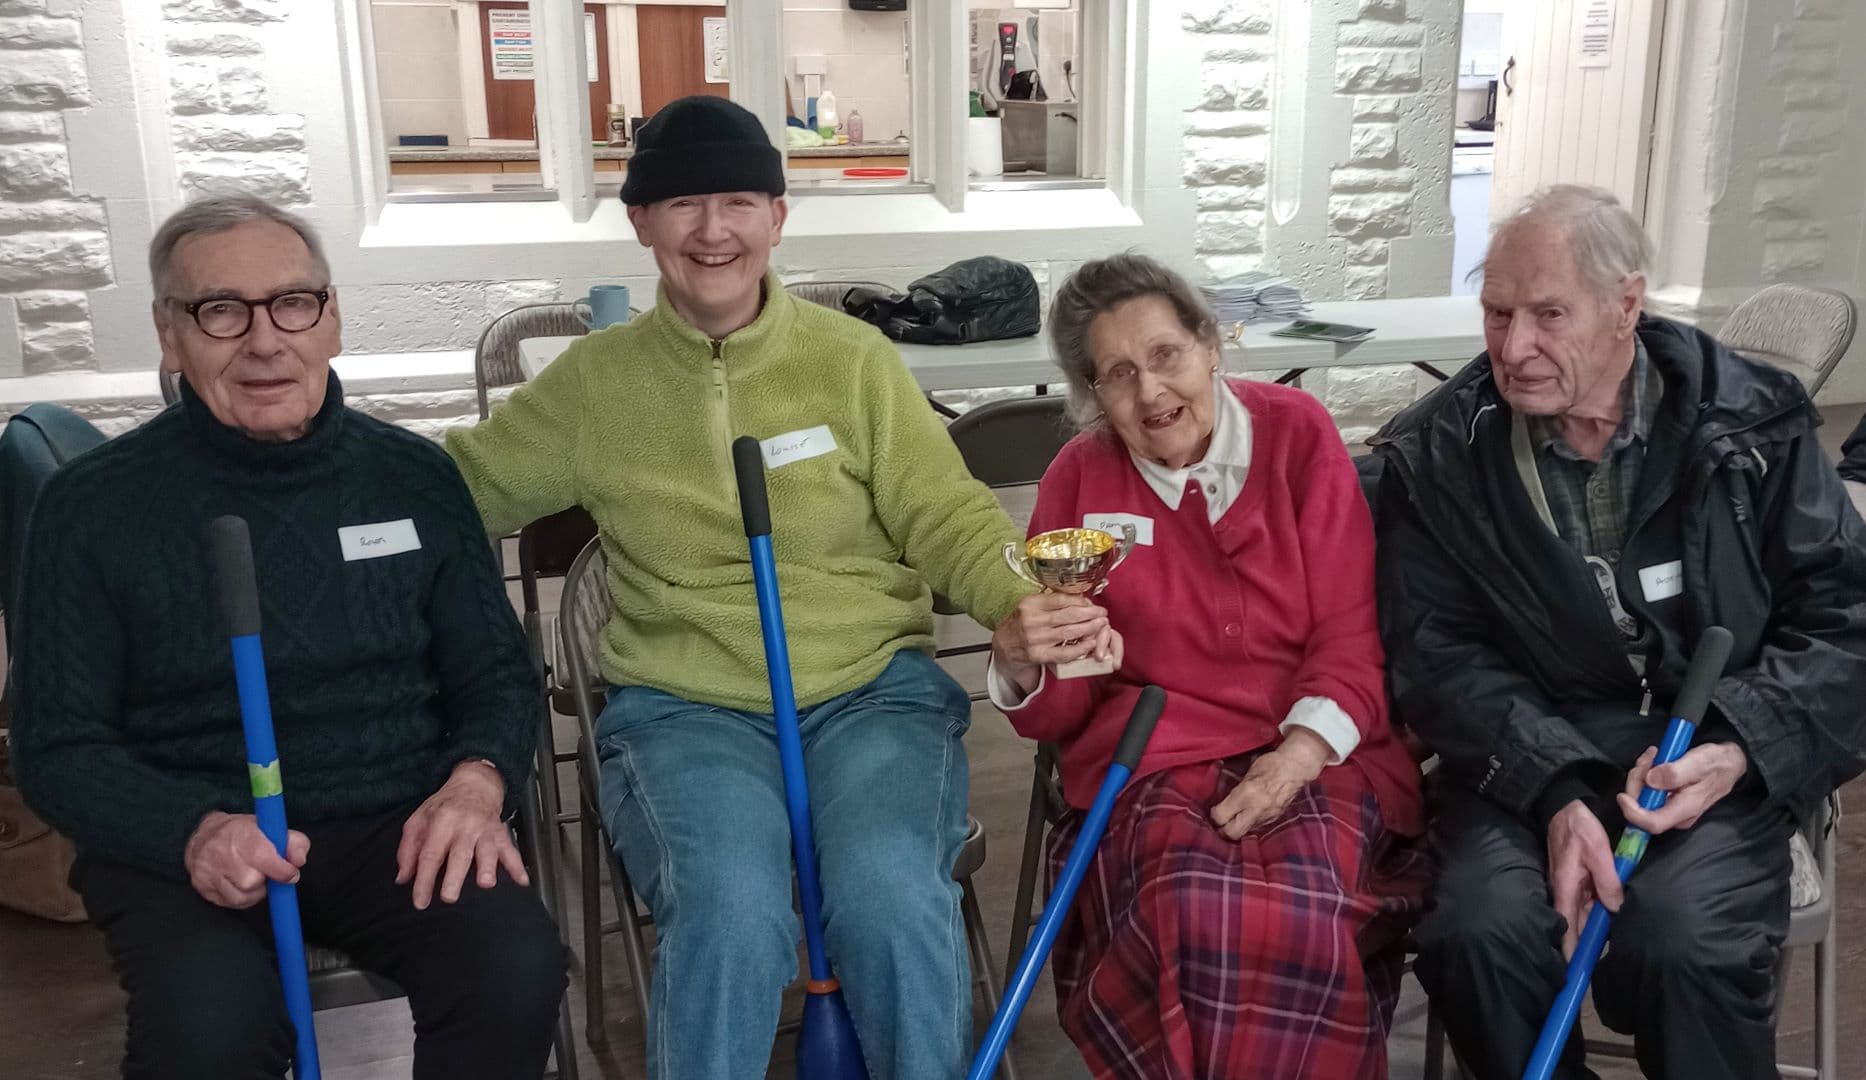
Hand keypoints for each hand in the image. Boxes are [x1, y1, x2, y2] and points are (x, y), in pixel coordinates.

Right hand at [184, 811, 308, 909]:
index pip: (261, 855)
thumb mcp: (271, 828)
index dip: (280, 869)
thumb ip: (294, 842)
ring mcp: (208, 873)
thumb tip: (298, 860)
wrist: (204, 838)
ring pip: (241, 897)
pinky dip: (242, 898)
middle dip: (265, 879)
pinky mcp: (203, 889)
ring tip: (253, 877)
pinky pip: (230, 904)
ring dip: (254, 892)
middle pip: (251, 881)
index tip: (291, 873)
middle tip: (265, 871)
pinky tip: (242, 885)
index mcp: (241, 834)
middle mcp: (220, 853)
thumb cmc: (243, 834)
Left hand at [396, 761, 526, 909]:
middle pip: (459, 854)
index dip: (424, 879)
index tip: (420, 901)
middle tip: (449, 897)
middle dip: (455, 877)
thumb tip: (404, 878)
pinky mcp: (501, 834)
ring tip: (486, 883)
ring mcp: (485, 830)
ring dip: (487, 866)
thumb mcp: (419, 819)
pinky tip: (522, 881)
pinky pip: (511, 850)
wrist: (475, 784)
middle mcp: (465, 826)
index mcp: (441, 822)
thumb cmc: (444, 806)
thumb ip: (409, 849)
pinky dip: (517, 866)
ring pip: (487, 850)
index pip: (430, 854)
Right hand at [991, 593, 1119, 690]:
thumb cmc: (1021, 623)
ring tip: (1101, 625)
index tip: (1092, 602)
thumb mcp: (1030, 606)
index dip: (1080, 601)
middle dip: (1090, 614)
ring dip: (1089, 628)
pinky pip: (1064, 652)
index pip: (1060, 599)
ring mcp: (1035, 639)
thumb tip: (1080, 598)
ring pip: (1069, 632)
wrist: (1004, 646)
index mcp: (1030, 604)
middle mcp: (1032, 621)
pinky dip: (1080, 648)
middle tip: (1103, 613)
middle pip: (1068, 615)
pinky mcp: (1039, 655)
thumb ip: (1051, 601)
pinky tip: (1091, 643)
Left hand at [1210, 728, 1330, 839]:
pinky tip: (1248, 816)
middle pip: (1232, 833)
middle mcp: (1256, 809)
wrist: (1296, 768)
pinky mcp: (1275, 819)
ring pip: (1245, 832)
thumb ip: (1234, 791)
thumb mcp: (1246, 774)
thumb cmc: (1270, 764)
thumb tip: (1221, 802)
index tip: (1213, 810)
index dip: (1214, 815)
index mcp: (1246, 794)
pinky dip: (1250, 824)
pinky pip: (1257, 828)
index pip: (1221, 816)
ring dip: (1237, 828)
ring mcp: (1267, 816)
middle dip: (1223, 830)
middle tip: (1219, 823)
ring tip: (1233, 820)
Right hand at [1546, 800, 1621, 959]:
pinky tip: (1608, 919)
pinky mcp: (1576, 881)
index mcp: (1566, 888)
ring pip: (1583, 915)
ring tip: (1608, 948)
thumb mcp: (1597, 851)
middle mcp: (1565, 892)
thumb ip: (1607, 880)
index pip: (1566, 928)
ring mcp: (1570, 887)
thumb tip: (1615, 908)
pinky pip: (1586, 903)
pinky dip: (1595, 913)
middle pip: (1576, 926)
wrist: (1563, 807)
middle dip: (1586, 945)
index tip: (1576, 973)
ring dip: (1593, 929)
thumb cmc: (1578, 827)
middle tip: (1599, 966)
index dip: (1571, 952)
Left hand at [1615, 742, 1747, 835]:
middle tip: (1649, 758)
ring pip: (1642, 796)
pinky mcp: (1667, 799)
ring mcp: (1671, 808)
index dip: (1633, 813)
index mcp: (1685, 809)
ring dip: (1642, 772)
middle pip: (1642, 807)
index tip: (1622, 796)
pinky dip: (1646, 773)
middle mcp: (1676, 814)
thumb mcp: (1699, 762)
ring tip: (1655, 755)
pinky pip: (1647, 790)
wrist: (1730, 763)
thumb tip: (1650, 780)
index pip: (1653, 823)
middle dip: (1638, 780)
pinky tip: (1656, 759)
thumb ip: (1675, 773)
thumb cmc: (1717, 763)